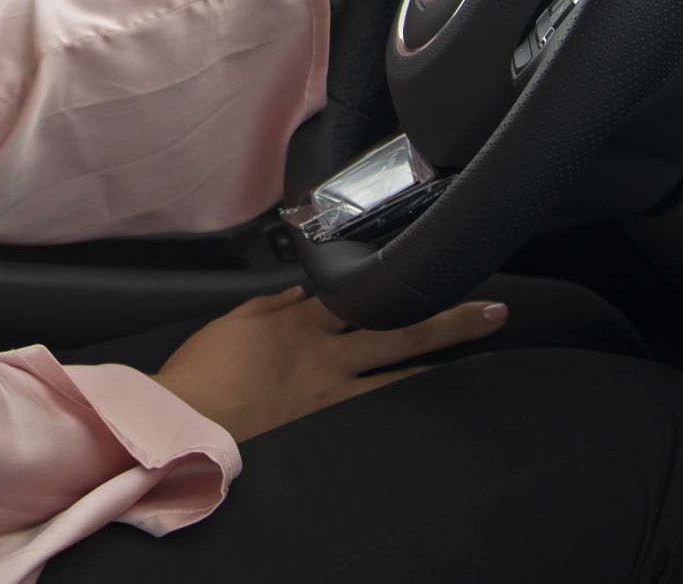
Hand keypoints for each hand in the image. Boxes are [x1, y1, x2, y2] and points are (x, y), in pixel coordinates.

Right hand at [150, 287, 507, 442]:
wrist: (192, 421)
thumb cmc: (204, 371)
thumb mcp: (232, 322)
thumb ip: (270, 306)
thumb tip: (297, 295)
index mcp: (299, 321)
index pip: (356, 291)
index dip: (392, 275)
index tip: (422, 263)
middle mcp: (326, 352)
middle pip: (398, 327)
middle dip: (448, 317)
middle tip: (491, 311)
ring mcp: (333, 389)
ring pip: (399, 368)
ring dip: (441, 358)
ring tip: (478, 352)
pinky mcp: (329, 418)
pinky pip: (378, 404)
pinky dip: (405, 396)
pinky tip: (428, 396)